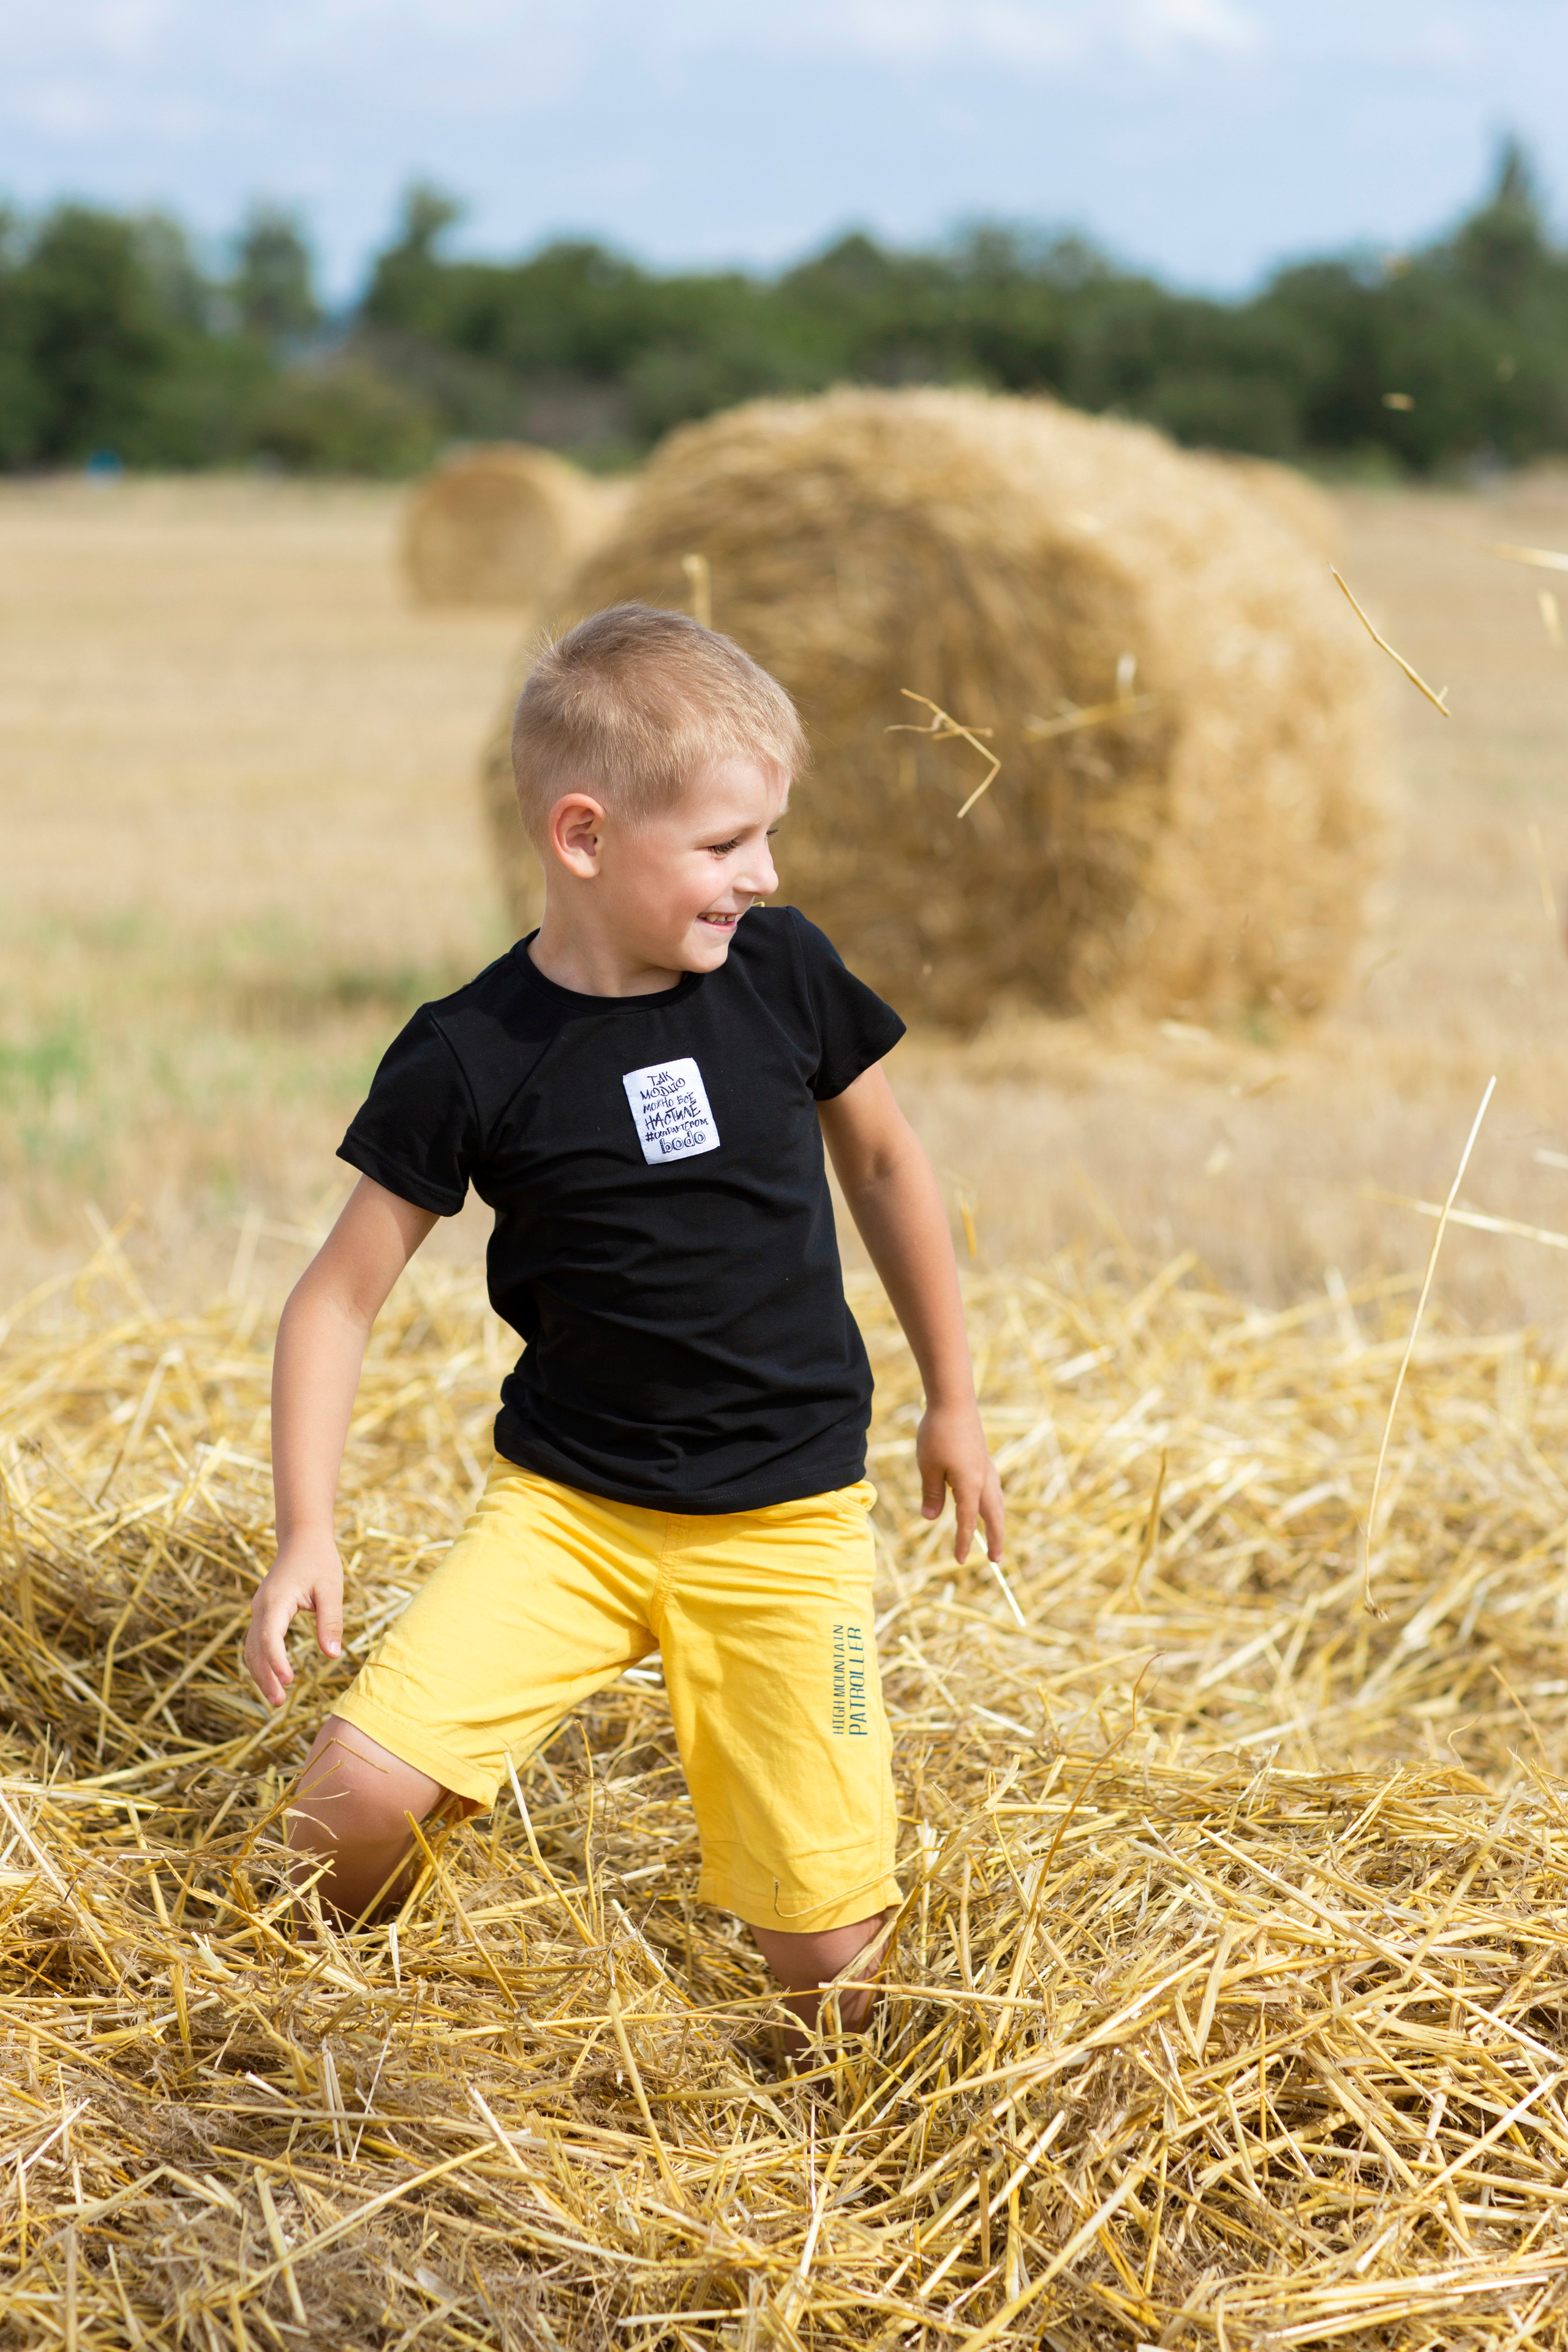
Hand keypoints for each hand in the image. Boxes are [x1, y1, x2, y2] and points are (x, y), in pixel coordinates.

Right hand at [245, 1533, 343, 1706]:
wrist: (302, 1539)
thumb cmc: (320, 1561)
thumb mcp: (331, 1589)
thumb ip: (331, 1622)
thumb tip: (332, 1656)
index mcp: (276, 1600)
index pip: (270, 1636)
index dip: (276, 1661)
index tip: (288, 1680)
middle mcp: (261, 1607)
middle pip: (255, 1648)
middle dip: (264, 1677)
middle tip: (279, 1703)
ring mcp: (259, 1610)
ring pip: (252, 1648)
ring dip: (260, 1673)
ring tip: (276, 1698)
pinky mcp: (263, 1613)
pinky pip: (257, 1642)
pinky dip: (261, 1662)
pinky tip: (273, 1678)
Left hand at [917, 1402, 1004, 1567]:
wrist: (954, 1401)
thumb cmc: (938, 1433)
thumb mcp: (928, 1466)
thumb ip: (931, 1494)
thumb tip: (930, 1518)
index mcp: (970, 1485)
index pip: (968, 1521)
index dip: (964, 1542)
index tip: (960, 1561)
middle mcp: (983, 1479)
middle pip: (993, 1515)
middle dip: (996, 1538)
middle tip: (996, 1560)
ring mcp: (986, 1467)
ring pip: (996, 1501)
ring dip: (997, 1520)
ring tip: (996, 1534)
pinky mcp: (983, 1457)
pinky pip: (993, 1487)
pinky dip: (993, 1502)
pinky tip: (988, 1501)